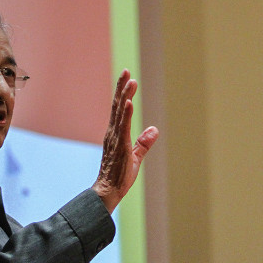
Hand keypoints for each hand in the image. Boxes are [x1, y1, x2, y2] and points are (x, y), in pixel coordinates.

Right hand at [92, 69, 158, 213]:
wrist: (108, 191)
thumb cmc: (119, 175)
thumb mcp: (136, 156)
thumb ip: (144, 142)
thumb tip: (154, 129)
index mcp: (116, 134)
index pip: (119, 110)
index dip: (122, 93)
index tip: (127, 78)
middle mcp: (113, 133)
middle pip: (117, 106)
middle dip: (122, 88)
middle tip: (127, 71)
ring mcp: (115, 139)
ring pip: (120, 113)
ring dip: (125, 96)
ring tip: (130, 81)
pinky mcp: (120, 146)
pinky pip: (123, 127)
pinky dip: (126, 113)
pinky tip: (128, 102)